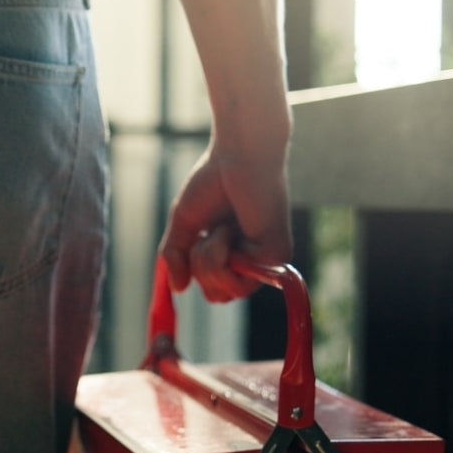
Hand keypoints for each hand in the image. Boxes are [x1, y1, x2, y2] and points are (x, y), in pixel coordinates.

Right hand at [159, 134, 290, 302]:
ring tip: (220, 229)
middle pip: (217, 297)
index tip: (196, 241)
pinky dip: (220, 254)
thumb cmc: (214, 181)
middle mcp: (255, 260)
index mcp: (238, 252)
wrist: (239, 155)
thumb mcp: (184, 224)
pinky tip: (228, 229)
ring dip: (208, 261)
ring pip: (225, 294)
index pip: (215, 289)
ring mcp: (267, 261)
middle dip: (199, 268)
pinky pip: (236, 282)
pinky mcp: (276, 258)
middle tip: (206, 235)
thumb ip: (176, 256)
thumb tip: (178, 289)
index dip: (195, 273)